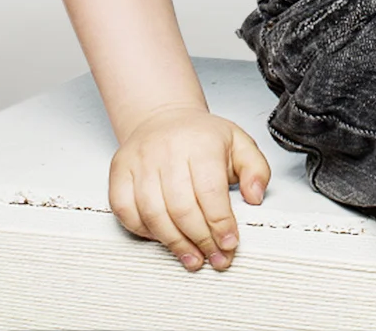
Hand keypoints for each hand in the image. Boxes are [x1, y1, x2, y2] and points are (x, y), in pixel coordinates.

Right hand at [108, 103, 271, 270]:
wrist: (163, 117)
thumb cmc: (201, 137)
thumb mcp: (239, 143)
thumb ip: (256, 169)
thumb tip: (255, 196)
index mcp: (200, 142)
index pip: (210, 191)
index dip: (220, 223)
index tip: (229, 243)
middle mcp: (167, 150)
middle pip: (182, 208)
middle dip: (201, 240)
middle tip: (215, 258)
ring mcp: (140, 161)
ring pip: (154, 214)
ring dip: (175, 243)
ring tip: (193, 258)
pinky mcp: (119, 172)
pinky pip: (126, 211)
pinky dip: (144, 232)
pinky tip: (163, 238)